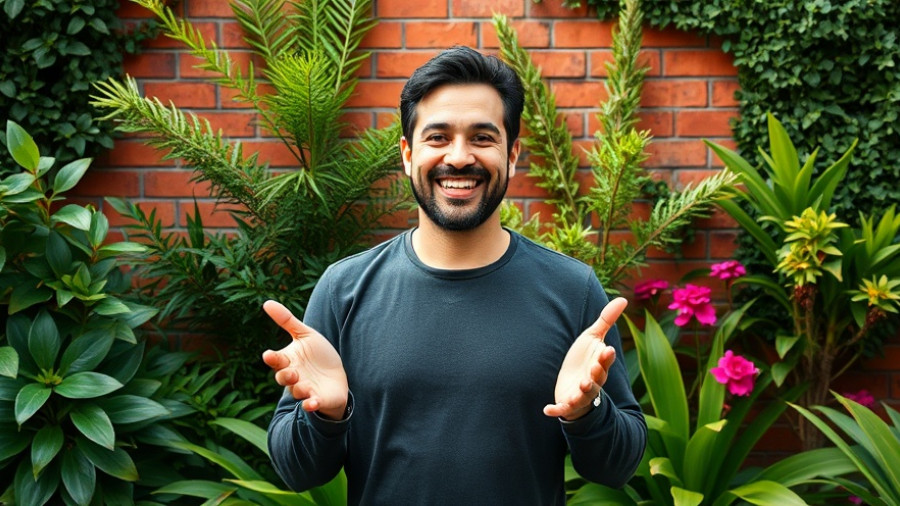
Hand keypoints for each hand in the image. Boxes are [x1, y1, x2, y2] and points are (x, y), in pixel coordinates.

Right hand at [261, 300, 348, 419]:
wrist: (336, 376)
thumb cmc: (317, 354)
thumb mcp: (305, 335)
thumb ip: (286, 321)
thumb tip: (266, 302)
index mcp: (288, 360)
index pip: (276, 360)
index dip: (272, 358)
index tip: (269, 355)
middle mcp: (293, 376)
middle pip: (283, 377)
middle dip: (285, 375)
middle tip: (292, 372)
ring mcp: (304, 389)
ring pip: (296, 391)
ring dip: (299, 389)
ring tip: (306, 387)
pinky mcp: (317, 399)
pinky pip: (310, 404)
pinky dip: (310, 405)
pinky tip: (312, 403)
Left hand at [544, 297, 627, 420]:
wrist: (574, 384)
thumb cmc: (586, 360)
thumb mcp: (593, 338)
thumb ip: (606, 320)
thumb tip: (623, 299)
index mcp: (599, 365)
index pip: (605, 361)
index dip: (605, 357)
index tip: (607, 349)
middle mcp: (593, 381)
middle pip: (597, 379)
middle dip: (597, 374)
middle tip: (594, 368)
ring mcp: (580, 394)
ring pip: (585, 395)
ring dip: (583, 391)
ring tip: (581, 385)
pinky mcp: (567, 403)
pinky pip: (563, 409)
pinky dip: (556, 410)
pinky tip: (547, 409)